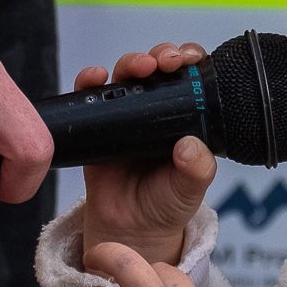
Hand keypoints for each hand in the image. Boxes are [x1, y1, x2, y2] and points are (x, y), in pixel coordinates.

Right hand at [79, 43, 217, 264]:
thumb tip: (188, 145)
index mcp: (185, 118)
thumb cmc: (164, 206)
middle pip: (157, 68)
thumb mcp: (190, 189)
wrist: (129, 231)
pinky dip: (89, 80)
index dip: (189, 60)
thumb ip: (196, 169)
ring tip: (138, 68)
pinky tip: (95, 77)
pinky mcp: (97, 126)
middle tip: (164, 62)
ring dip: (131, 62)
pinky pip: (90, 96)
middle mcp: (156, 111)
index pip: (190, 77)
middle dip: (160, 55)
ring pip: (126, 75)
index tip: (189, 59)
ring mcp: (125, 116)